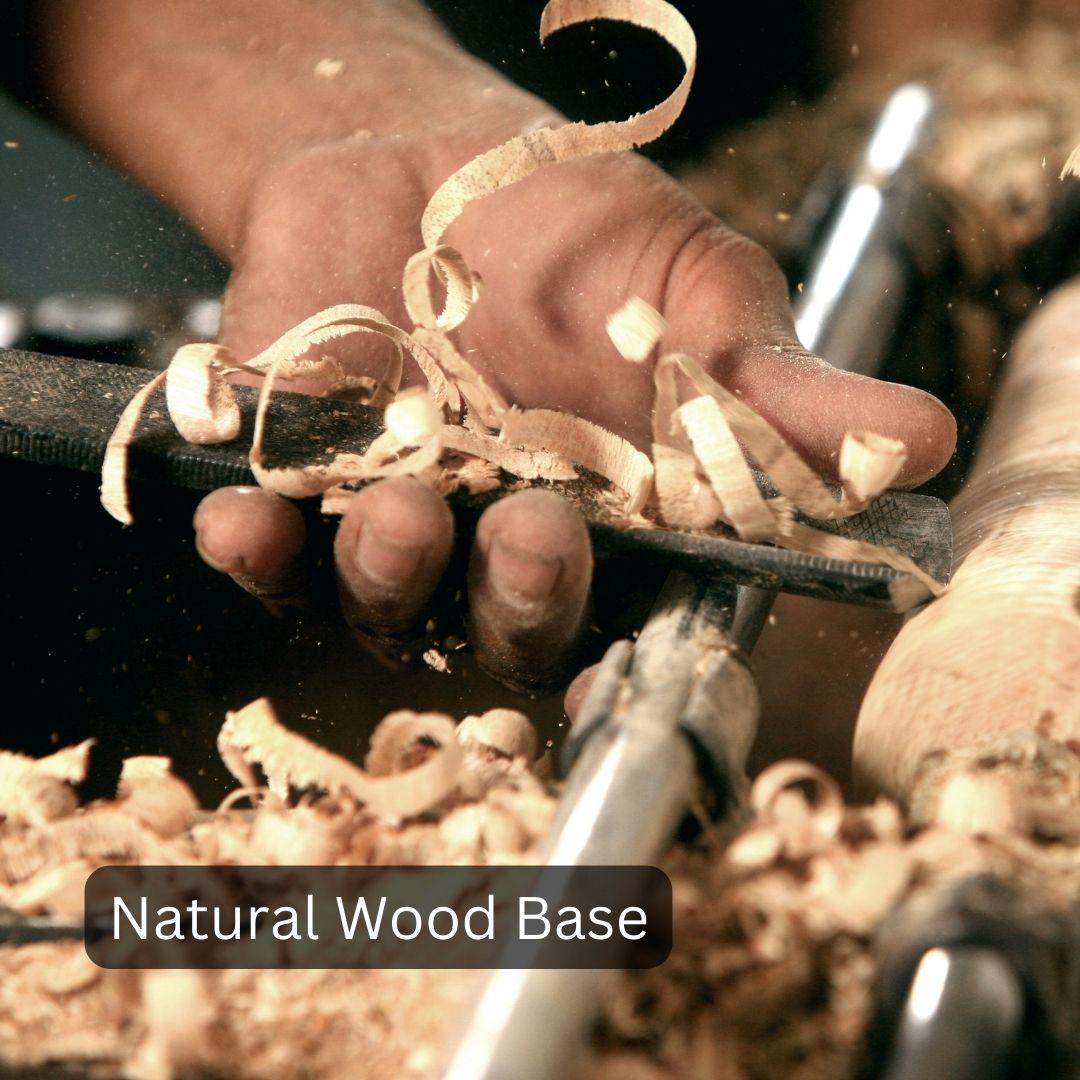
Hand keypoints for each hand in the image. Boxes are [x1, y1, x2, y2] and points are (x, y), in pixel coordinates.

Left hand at [191, 129, 955, 693]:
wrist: (437, 159)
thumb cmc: (583, 233)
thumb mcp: (698, 296)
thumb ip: (777, 387)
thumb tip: (920, 441)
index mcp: (604, 518)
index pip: (615, 616)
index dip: (620, 646)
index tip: (629, 637)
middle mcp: (497, 538)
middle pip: (501, 628)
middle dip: (519, 600)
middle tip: (540, 535)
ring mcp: (393, 511)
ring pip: (385, 598)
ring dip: (393, 572)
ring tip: (406, 510)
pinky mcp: (296, 471)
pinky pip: (265, 540)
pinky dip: (253, 545)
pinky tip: (245, 524)